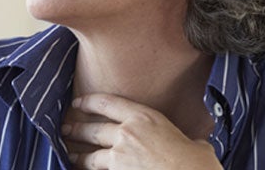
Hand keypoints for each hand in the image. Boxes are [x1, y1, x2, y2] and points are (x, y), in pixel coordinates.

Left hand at [61, 93, 220, 169]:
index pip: (107, 103)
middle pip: (93, 129)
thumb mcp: (193, 141)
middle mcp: (128, 132)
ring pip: (90, 155)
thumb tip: (194, 144)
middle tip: (66, 129)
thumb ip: (181, 139)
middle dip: (76, 129)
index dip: (89, 102)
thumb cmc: (198, 164)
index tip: (78, 104)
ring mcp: (120, 156)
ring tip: (70, 154)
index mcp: (146, 117)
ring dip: (77, 155)